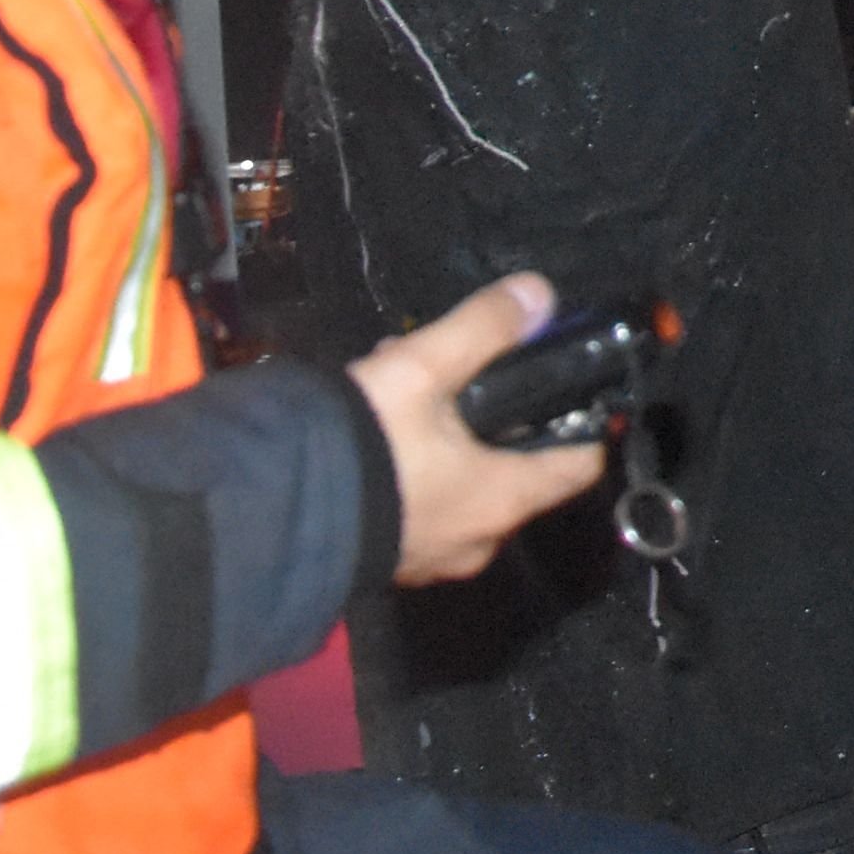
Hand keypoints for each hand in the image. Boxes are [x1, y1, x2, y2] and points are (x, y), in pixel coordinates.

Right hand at [346, 272, 610, 584]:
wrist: (268, 518)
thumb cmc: (365, 446)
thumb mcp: (423, 370)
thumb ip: (483, 329)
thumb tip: (539, 294)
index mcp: (503, 499)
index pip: (578, 467)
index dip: (584, 425)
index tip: (575, 389)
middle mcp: (478, 539)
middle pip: (514, 471)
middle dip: (492, 418)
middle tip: (456, 370)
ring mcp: (433, 557)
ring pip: (462, 486)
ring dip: (445, 440)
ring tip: (400, 385)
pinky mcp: (390, 559)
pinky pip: (420, 506)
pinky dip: (412, 469)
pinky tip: (372, 431)